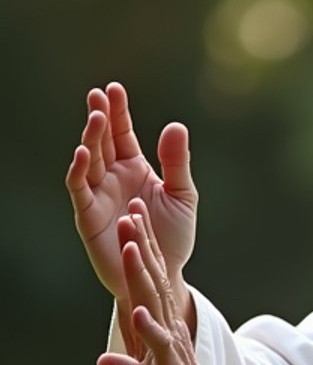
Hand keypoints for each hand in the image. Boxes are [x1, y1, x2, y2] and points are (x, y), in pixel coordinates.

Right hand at [66, 82, 196, 309]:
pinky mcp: (88, 216)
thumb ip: (177, 163)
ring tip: (96, 117)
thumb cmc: (172, 238)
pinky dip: (78, 171)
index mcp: (134, 168)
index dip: (118, 111)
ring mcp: (98, 195)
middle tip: (98, 96)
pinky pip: (79, 189)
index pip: (122, 133)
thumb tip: (176, 126)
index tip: (114, 88)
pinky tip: (83, 153)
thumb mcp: (182, 197)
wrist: (163, 275)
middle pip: (102, 141)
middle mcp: (112, 178)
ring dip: (90, 138)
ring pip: (88, 160)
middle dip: (99, 118)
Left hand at [98, 201, 256, 364]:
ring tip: (131, 245)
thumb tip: (104, 360)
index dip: (140, 250)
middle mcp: (167, 328)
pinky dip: (149, 327)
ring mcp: (170, 346)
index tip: (133, 219)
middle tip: (133, 211)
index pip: (149, 281)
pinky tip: (138, 310)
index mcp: (160, 326)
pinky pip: (160, 344)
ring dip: (141, 274)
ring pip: (154, 302)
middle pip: (152, 280)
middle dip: (140, 246)